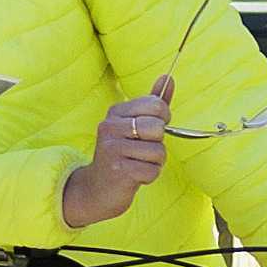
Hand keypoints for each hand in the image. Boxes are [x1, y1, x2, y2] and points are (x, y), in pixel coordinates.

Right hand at [62, 77, 172, 228]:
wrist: (97, 189)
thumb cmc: (122, 153)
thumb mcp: (135, 124)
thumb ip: (153, 102)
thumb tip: (168, 77)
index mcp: (116, 112)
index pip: (156, 105)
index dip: (162, 120)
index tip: (151, 130)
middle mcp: (110, 127)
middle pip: (158, 128)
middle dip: (158, 143)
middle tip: (142, 150)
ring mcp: (112, 148)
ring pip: (159, 152)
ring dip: (154, 163)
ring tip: (137, 164)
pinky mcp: (118, 170)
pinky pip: (152, 170)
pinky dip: (149, 176)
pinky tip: (134, 176)